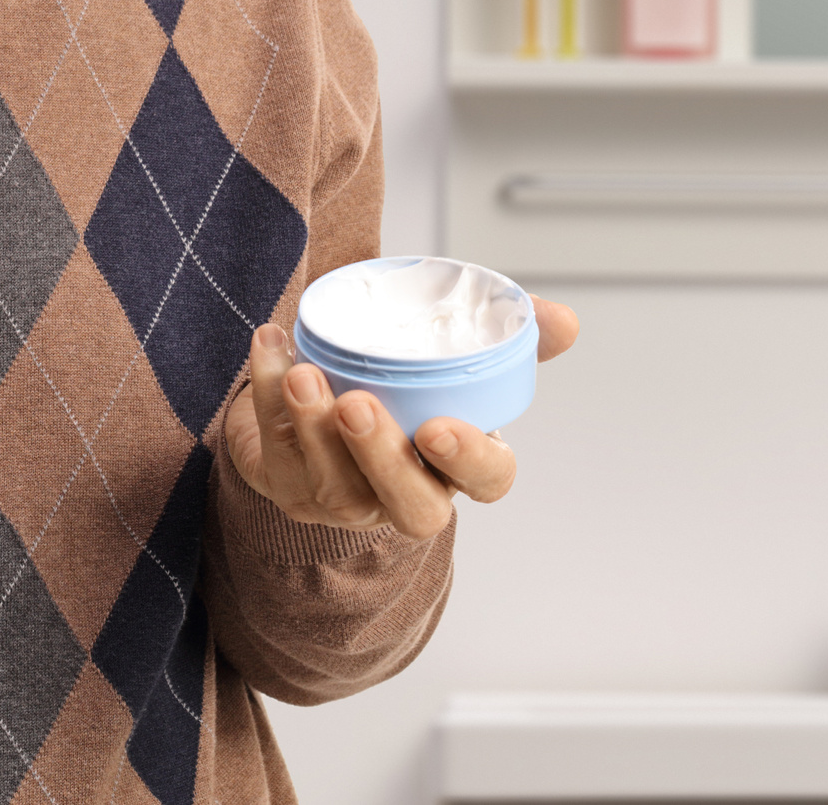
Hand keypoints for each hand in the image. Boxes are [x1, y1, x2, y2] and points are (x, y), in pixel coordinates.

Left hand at [224, 296, 580, 539]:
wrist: (321, 390)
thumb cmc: (399, 379)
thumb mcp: (455, 353)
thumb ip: (510, 335)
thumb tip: (563, 321)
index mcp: (457, 463)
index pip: (487, 480)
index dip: (470, 462)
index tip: (441, 426)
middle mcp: (403, 492)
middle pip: (407, 505)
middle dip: (381, 457)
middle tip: (357, 405)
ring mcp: (342, 498)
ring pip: (332, 486)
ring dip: (313, 429)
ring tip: (301, 373)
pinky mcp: (286, 485)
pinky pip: (273, 449)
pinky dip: (265, 394)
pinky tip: (270, 345)